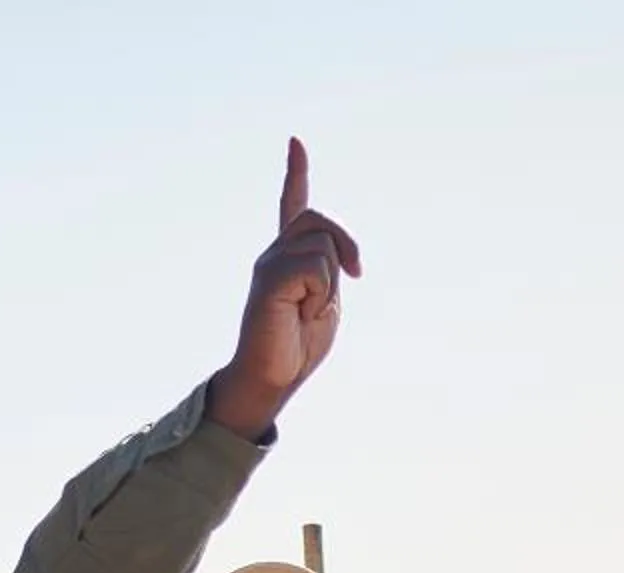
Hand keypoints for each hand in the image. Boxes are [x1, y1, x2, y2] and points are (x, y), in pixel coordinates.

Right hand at [210, 139, 363, 439]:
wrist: (271, 377)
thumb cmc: (297, 346)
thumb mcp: (325, 302)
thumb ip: (330, 272)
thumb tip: (341, 257)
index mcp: (288, 258)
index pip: (292, 207)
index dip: (295, 175)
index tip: (296, 143)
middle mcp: (274, 253)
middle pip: (321, 221)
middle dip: (347, 247)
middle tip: (354, 278)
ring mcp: (268, 263)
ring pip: (323, 246)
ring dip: (331, 284)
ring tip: (310, 311)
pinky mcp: (268, 277)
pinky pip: (314, 268)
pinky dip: (320, 295)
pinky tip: (302, 313)